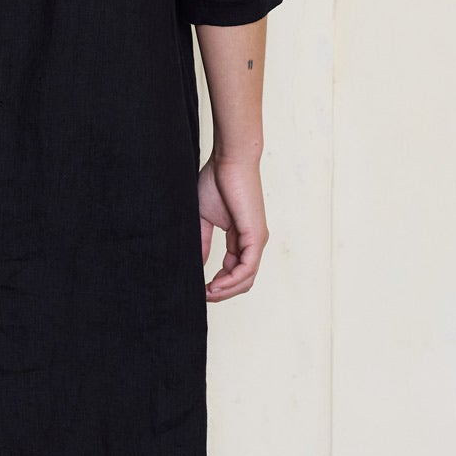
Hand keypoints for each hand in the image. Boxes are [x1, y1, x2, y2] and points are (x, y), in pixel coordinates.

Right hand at [196, 152, 268, 300]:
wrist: (229, 160)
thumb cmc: (217, 181)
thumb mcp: (204, 218)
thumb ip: (203, 242)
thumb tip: (199, 264)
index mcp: (242, 237)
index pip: (234, 271)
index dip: (218, 284)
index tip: (199, 289)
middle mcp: (253, 242)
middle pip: (242, 281)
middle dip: (222, 292)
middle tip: (202, 296)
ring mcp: (257, 240)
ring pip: (246, 279)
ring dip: (225, 291)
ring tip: (206, 293)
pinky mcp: (255, 236)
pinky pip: (247, 268)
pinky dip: (231, 280)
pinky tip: (214, 284)